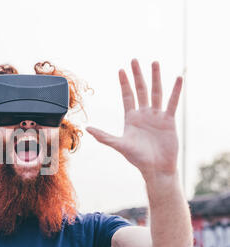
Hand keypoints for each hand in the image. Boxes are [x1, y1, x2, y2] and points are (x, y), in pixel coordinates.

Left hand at [86, 59, 182, 177]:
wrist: (156, 168)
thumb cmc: (137, 158)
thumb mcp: (119, 145)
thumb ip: (104, 136)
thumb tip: (87, 129)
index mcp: (131, 118)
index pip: (127, 96)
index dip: (124, 83)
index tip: (121, 70)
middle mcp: (144, 114)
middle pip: (140, 90)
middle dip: (137, 75)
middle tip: (134, 60)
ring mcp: (157, 116)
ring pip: (156, 92)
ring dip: (155, 77)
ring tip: (154, 62)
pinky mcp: (169, 120)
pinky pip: (172, 103)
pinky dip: (175, 91)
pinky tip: (178, 78)